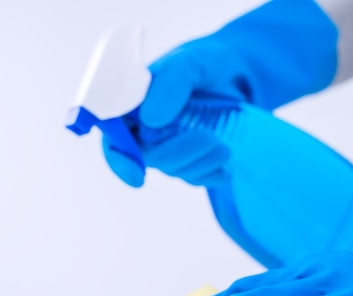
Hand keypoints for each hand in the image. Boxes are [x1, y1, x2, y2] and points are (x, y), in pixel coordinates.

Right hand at [103, 0, 337, 186]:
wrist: (238, 73)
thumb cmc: (206, 63)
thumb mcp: (189, 62)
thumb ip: (169, 84)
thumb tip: (150, 119)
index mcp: (132, 106)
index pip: (114, 139)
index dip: (120, 159)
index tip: (137, 175)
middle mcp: (144, 130)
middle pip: (148, 158)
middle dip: (179, 154)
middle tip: (212, 139)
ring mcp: (168, 147)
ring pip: (174, 169)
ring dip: (199, 163)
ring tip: (226, 146)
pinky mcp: (191, 160)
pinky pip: (193, 177)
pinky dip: (210, 174)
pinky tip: (226, 168)